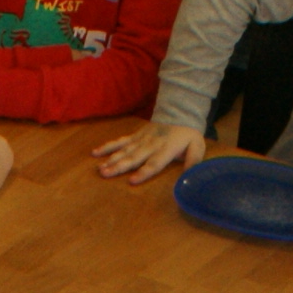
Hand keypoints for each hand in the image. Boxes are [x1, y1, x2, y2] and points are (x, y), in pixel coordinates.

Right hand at [93, 120, 207, 183]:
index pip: (154, 163)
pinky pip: (119, 141)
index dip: (143, 172)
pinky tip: (95, 152)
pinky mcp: (135, 136)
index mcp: (166, 149)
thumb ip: (193, 161)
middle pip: (134, 157)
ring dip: (111, 159)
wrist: (180, 111)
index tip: (131, 181)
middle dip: (119, 166)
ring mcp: (140, 139)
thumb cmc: (188, 134)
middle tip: (105, 174)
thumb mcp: (197, 147)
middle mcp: (151, 144)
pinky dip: (107, 146)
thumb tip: (189, 177)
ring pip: (124, 150)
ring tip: (99, 168)